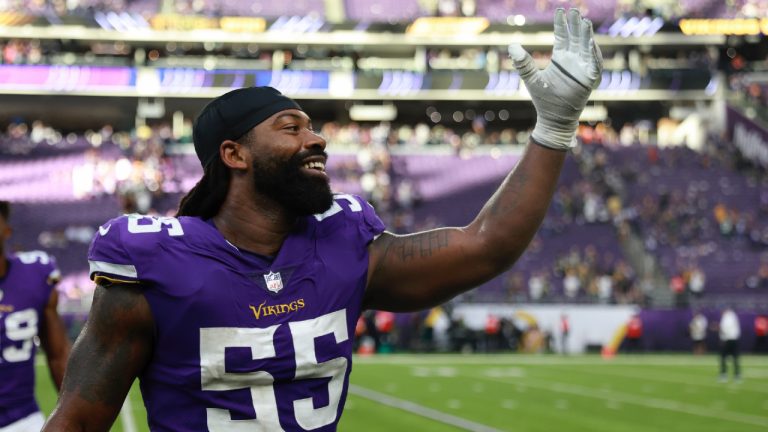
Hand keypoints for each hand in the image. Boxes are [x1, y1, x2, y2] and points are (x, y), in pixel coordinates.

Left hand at [509, 8, 602, 149]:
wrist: (553, 118)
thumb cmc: (543, 99)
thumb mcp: (531, 78)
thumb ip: (523, 63)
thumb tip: (512, 46)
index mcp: (561, 58)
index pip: (563, 36)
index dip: (562, 24)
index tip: (560, 10)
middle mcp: (573, 61)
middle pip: (576, 38)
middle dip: (576, 24)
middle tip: (575, 10)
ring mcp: (582, 69)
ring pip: (586, 47)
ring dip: (587, 35)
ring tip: (584, 22)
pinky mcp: (589, 80)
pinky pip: (594, 65)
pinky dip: (593, 54)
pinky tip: (590, 44)